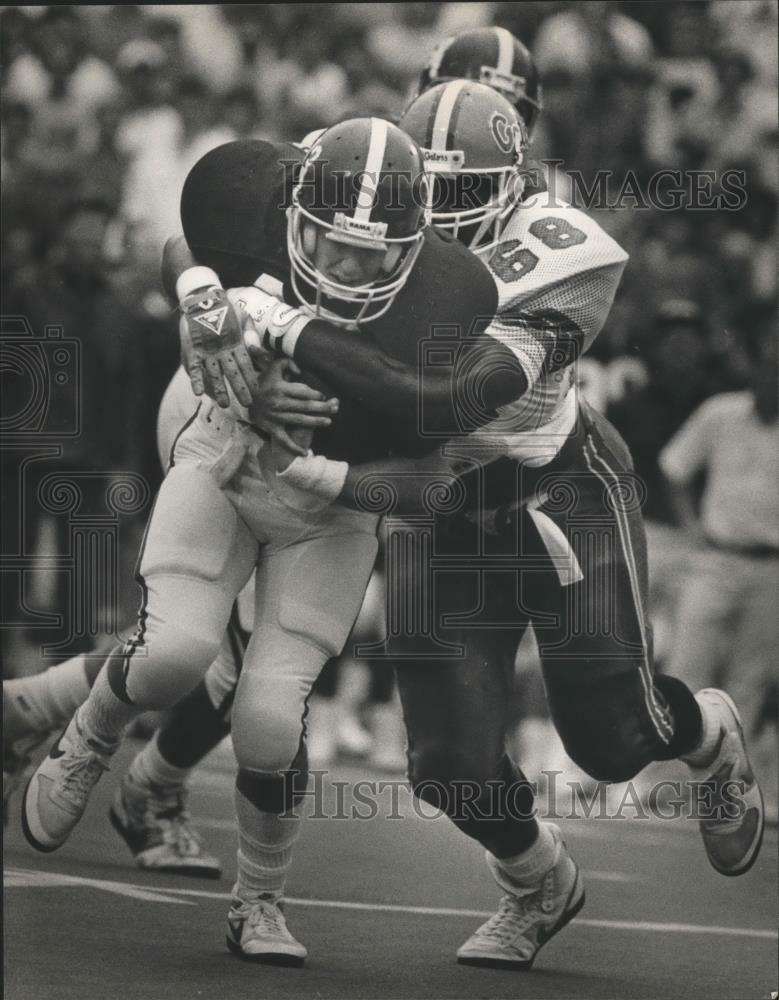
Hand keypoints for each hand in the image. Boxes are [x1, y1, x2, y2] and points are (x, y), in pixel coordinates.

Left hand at [179, 286, 259, 407]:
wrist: (201, 300)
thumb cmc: (225, 310)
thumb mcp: (242, 317)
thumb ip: (250, 333)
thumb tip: (254, 349)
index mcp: (235, 348)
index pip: (245, 366)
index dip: (251, 378)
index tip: (257, 390)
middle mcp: (222, 355)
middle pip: (232, 374)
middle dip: (239, 389)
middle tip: (247, 404)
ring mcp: (207, 355)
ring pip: (214, 375)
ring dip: (218, 390)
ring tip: (224, 404)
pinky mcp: (192, 354)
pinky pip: (194, 369)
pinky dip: (196, 380)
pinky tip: (198, 392)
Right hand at [249, 359, 338, 456]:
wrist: (243, 399)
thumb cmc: (263, 382)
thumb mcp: (273, 368)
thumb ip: (287, 363)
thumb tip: (300, 370)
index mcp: (280, 389)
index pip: (303, 392)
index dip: (316, 394)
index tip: (324, 396)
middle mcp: (278, 404)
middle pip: (305, 406)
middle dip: (322, 407)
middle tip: (335, 408)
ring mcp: (276, 417)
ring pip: (299, 420)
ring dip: (315, 422)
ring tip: (328, 422)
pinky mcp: (272, 428)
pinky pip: (283, 440)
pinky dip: (293, 448)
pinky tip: (305, 453)